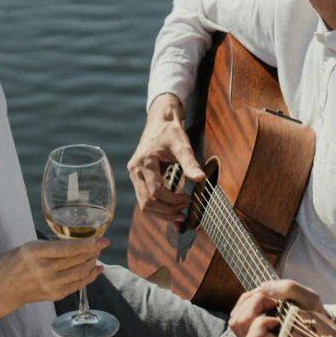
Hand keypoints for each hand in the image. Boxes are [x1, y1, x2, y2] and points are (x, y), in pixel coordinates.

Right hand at [0, 238, 108, 313]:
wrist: (3, 289)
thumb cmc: (13, 263)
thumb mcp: (28, 247)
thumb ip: (50, 246)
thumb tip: (77, 243)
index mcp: (34, 252)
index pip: (68, 249)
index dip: (88, 244)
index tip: (102, 240)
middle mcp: (44, 269)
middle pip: (77, 260)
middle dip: (93, 252)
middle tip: (100, 245)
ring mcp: (50, 284)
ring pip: (80, 272)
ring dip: (92, 263)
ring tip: (96, 255)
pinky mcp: (55, 295)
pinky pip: (78, 285)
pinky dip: (90, 276)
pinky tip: (95, 269)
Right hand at [127, 93, 204, 221]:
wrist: (159, 121)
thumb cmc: (171, 132)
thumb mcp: (182, 145)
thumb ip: (190, 163)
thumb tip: (201, 179)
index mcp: (144, 162)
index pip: (156, 191)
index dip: (173, 200)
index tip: (189, 199)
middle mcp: (135, 170)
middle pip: (147, 202)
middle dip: (167, 211)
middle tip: (185, 212)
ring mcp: (134, 175)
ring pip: (143, 204)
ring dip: (162, 213)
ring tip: (179, 215)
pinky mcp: (137, 177)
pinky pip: (144, 199)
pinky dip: (158, 207)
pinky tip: (171, 210)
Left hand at [228, 280, 322, 336]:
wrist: (312, 324)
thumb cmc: (312, 314)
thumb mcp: (309, 299)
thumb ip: (289, 289)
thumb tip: (263, 289)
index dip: (262, 319)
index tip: (279, 312)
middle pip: (240, 324)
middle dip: (254, 302)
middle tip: (273, 300)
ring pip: (234, 321)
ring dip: (248, 303)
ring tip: (267, 301)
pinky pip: (234, 320)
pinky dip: (245, 306)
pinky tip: (261, 306)